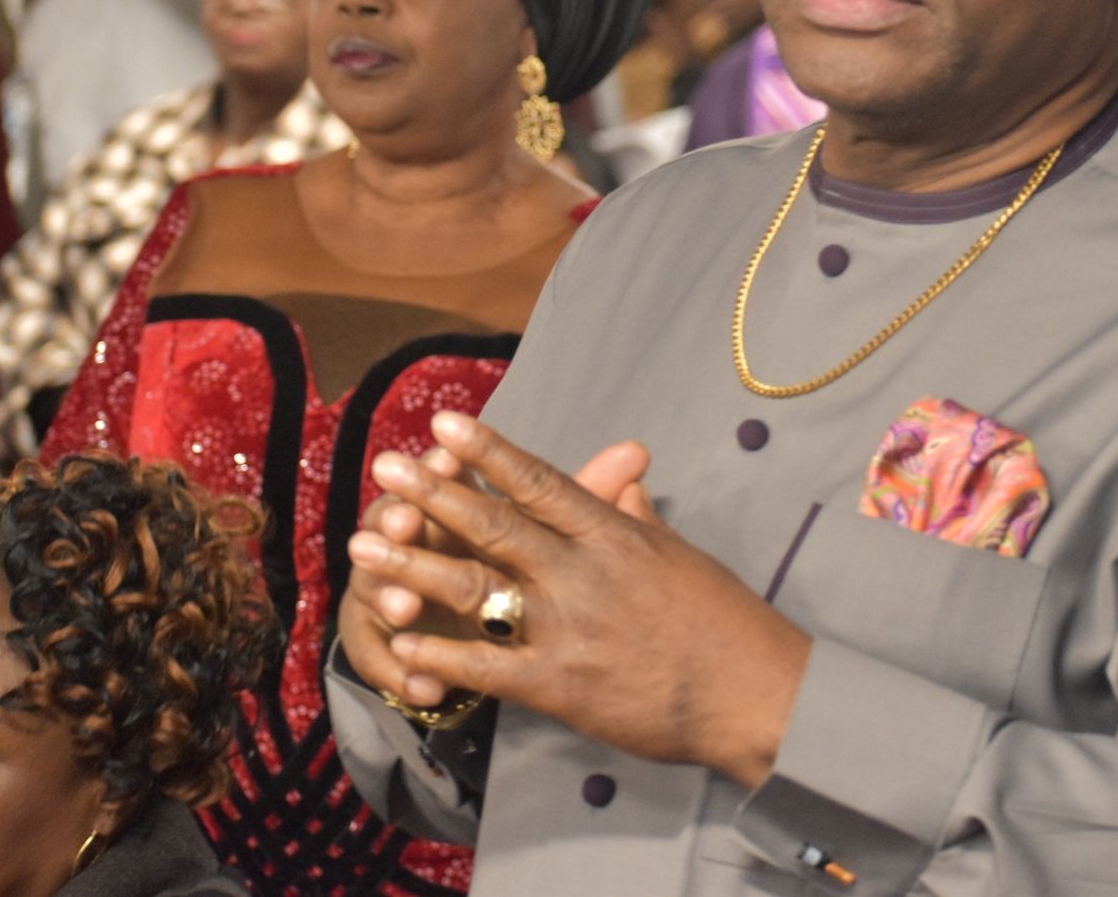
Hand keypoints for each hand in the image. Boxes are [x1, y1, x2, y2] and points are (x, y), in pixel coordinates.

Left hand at [349, 411, 811, 787]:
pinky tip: (396, 644)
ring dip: (413, 566)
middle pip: (494, 526)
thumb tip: (623, 474)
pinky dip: (438, 656)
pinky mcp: (559, 686)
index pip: (540, 482)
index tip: (443, 424)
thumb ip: (636, 514)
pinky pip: (485, 667)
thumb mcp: (679, 554)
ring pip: (476, 590)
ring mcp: (568, 629)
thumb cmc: (724, 620)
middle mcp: (584, 573)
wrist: (753, 693)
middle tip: (384, 469)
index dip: (489, 451)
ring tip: (364, 546)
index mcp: (614, 534)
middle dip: (432, 495)